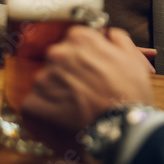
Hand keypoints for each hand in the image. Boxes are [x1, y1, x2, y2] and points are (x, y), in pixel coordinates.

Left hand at [21, 27, 154, 152]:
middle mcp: (56, 53)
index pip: (74, 42)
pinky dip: (46, 114)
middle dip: (69, 75)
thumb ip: (116, 38)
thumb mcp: (132, 58)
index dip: (84, 59)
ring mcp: (42, 80)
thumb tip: (106, 33)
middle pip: (58, 62)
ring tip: (77, 110)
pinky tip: (65, 121)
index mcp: (79, 38)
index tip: (91, 72)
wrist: (123, 130)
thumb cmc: (131, 95)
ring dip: (57, 94)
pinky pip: (35, 106)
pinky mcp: (31, 105)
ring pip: (46, 84)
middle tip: (86, 93)